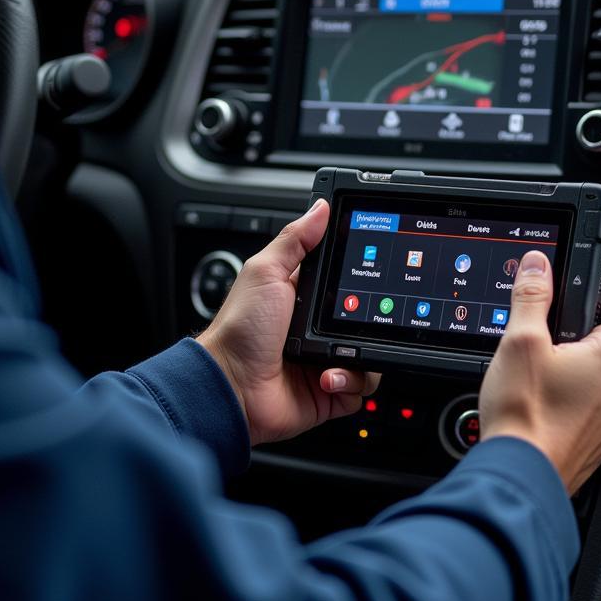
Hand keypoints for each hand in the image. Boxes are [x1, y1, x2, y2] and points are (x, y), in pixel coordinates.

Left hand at [197, 199, 379, 445]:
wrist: (231, 385)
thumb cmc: (239, 329)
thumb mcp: (266, 272)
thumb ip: (295, 240)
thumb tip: (320, 208)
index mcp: (305, 298)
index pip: (345, 283)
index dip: (359, 279)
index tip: (370, 273)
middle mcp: (318, 329)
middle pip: (365, 318)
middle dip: (366, 320)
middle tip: (350, 321)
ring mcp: (326, 360)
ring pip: (370, 353)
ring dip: (357, 357)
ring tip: (332, 356)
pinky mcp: (331, 392)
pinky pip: (360, 386)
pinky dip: (350, 382)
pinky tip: (326, 377)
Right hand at [478, 251, 600, 494]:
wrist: (521, 476)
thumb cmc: (524, 416)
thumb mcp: (520, 341)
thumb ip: (532, 296)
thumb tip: (539, 265)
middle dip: (591, 329)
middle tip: (559, 324)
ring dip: (584, 367)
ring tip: (546, 367)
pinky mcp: (600, 443)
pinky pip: (596, 409)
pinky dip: (578, 398)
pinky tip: (547, 400)